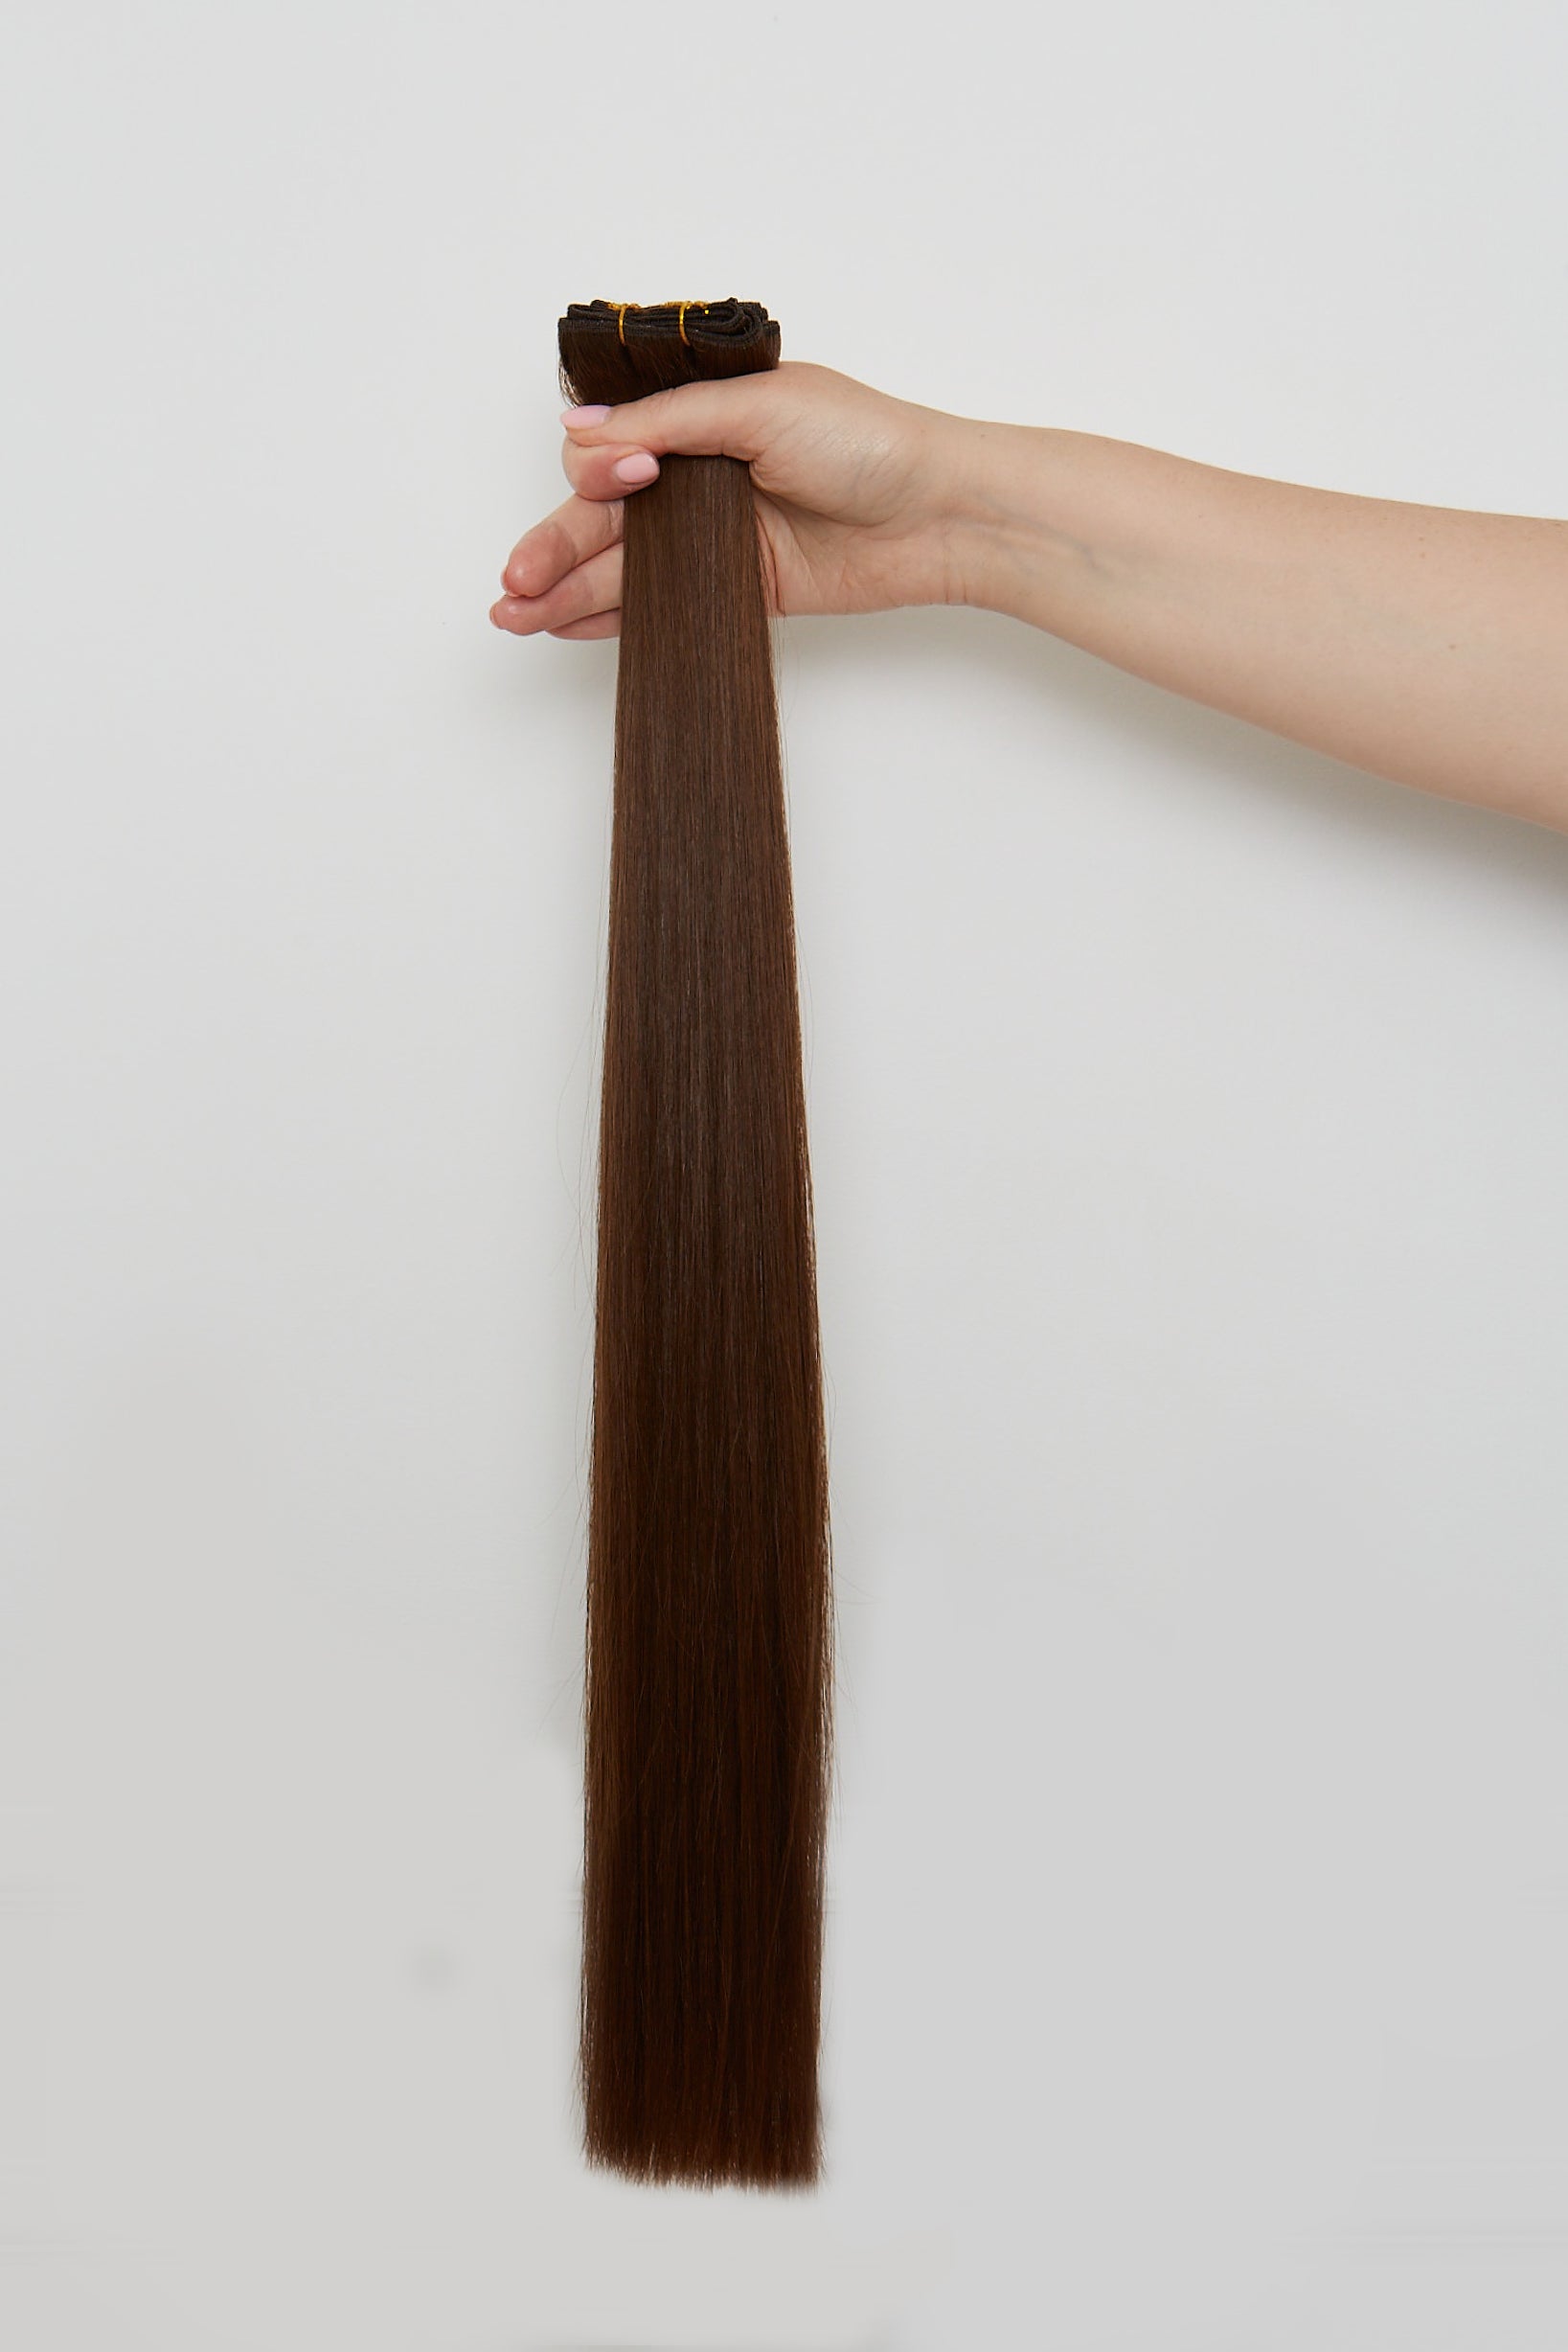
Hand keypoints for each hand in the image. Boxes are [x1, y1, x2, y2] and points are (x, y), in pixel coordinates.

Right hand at [490, 361, 977, 639]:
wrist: (938, 516)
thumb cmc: (867, 444)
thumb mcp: (760, 409)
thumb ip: (669, 422)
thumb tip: (582, 430)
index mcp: (700, 416)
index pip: (615, 445)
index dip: (601, 468)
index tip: (622, 476)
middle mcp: (699, 476)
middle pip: (604, 516)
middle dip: (553, 547)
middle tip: (515, 583)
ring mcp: (715, 539)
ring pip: (622, 567)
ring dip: (565, 589)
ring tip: (515, 614)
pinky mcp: (736, 591)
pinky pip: (661, 606)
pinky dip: (612, 618)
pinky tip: (565, 626)